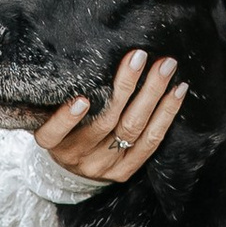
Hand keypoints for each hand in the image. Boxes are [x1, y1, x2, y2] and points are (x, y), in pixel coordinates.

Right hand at [33, 49, 184, 185]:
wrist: (72, 168)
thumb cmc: (63, 128)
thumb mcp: (48, 114)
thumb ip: (58, 95)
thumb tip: (75, 56)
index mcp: (54, 143)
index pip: (54, 133)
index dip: (67, 118)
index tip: (81, 98)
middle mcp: (77, 155)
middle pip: (104, 122)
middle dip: (124, 87)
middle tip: (139, 57)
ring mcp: (103, 165)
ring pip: (132, 128)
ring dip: (152, 94)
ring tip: (165, 67)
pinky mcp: (125, 170)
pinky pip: (151, 142)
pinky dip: (166, 114)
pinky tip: (177, 91)